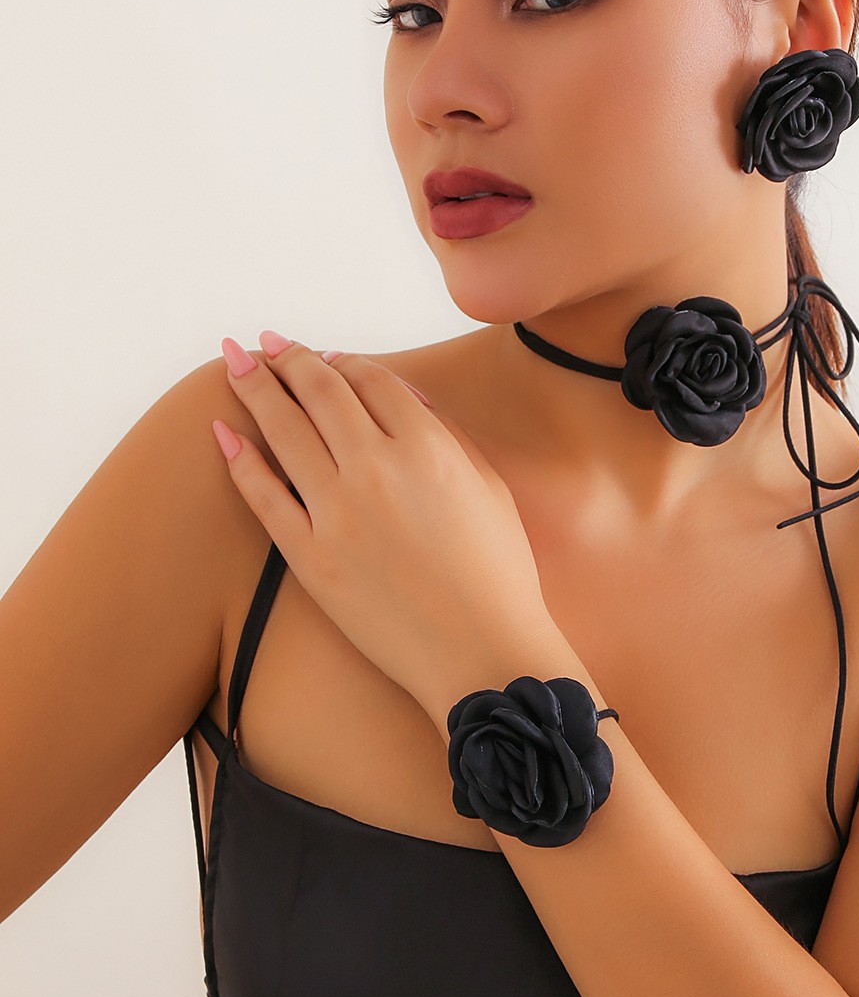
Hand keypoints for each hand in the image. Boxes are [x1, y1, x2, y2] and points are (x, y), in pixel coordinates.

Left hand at [212, 330, 555, 717]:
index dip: (344, 361)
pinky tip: (222, 432)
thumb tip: (407, 400)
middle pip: (320, 391)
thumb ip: (450, 437)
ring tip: (235, 362)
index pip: (372, 380)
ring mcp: (338, 512)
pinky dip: (239, 459)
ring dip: (255, 387)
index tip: (325, 357)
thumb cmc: (499, 575)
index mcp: (428, 447)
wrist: (481, 652)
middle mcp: (378, 468)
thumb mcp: (491, 490)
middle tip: (266, 343)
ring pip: (284, 430)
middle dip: (289, 358)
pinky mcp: (310, 557)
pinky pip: (264, 497)